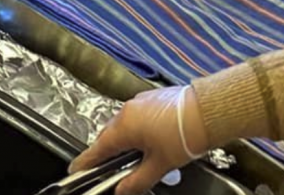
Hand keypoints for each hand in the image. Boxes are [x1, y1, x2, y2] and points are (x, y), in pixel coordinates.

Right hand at [70, 86, 207, 194]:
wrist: (208, 110)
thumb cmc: (183, 135)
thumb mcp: (159, 165)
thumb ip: (136, 181)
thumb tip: (122, 191)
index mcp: (124, 127)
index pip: (97, 148)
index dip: (86, 162)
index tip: (75, 169)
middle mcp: (127, 111)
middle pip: (108, 135)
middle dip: (106, 152)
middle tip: (106, 168)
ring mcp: (140, 102)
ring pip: (123, 124)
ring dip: (123, 140)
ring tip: (132, 158)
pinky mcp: (153, 98)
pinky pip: (135, 116)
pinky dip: (135, 129)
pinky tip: (147, 142)